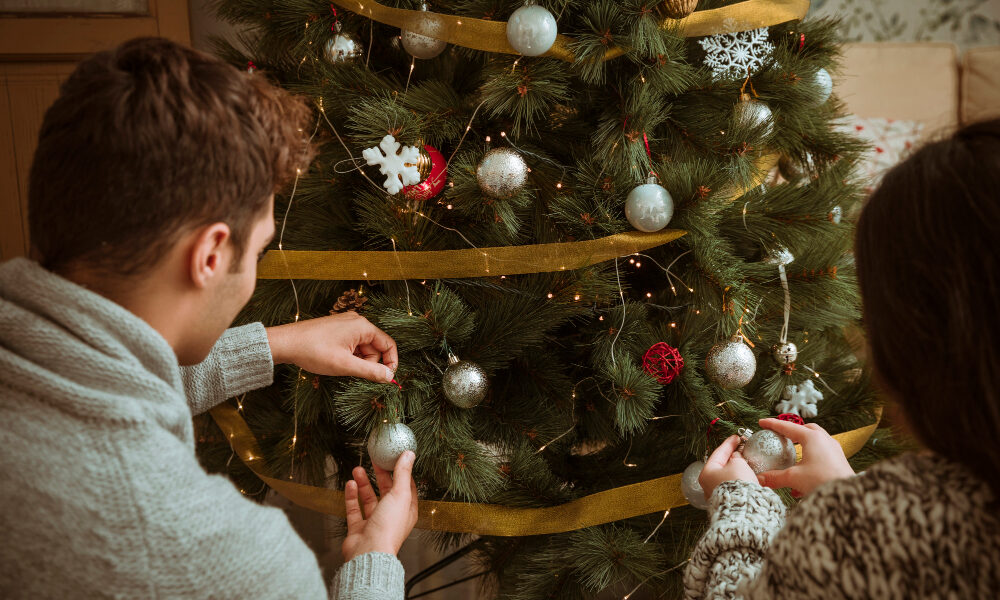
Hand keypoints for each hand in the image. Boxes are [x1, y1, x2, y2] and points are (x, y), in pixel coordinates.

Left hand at [265, 313, 397, 382]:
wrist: (286, 343)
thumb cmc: (314, 351)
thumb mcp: (345, 365)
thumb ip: (370, 371)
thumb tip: (390, 376)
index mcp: (362, 326)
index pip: (388, 344)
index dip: (390, 363)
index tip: (387, 379)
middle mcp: (357, 322)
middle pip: (374, 348)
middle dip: (367, 363)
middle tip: (350, 371)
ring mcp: (346, 324)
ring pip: (362, 348)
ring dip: (356, 361)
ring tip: (338, 365)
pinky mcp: (337, 329)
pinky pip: (351, 345)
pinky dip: (348, 356)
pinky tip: (334, 360)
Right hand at [342, 451, 418, 561]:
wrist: (369, 552)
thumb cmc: (388, 527)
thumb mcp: (400, 495)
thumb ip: (403, 473)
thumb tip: (409, 454)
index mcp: (406, 510)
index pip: (406, 487)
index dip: (400, 472)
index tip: (394, 458)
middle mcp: (391, 516)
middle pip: (386, 491)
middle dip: (380, 475)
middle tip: (374, 460)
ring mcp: (374, 522)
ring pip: (369, 499)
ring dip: (363, 484)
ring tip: (356, 469)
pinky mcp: (359, 528)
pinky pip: (354, 509)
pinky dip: (352, 496)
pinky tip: (350, 484)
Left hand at [699, 435, 757, 501]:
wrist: (743, 508)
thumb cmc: (737, 484)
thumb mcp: (738, 464)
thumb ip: (736, 457)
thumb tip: (735, 457)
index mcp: (707, 473)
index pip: (718, 453)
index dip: (729, 444)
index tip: (736, 437)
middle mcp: (709, 485)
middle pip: (721, 466)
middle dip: (732, 457)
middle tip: (741, 449)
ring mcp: (718, 494)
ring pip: (728, 477)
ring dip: (737, 469)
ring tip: (746, 462)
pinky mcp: (728, 502)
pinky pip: (734, 486)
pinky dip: (740, 479)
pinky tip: (748, 476)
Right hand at [755, 418, 853, 495]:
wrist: (849, 494)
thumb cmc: (822, 481)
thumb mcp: (794, 478)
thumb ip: (775, 477)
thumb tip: (760, 479)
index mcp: (812, 438)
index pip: (787, 427)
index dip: (773, 425)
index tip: (762, 422)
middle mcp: (825, 440)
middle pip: (806, 429)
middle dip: (792, 431)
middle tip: (781, 435)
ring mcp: (834, 450)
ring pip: (816, 441)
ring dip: (803, 444)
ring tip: (792, 453)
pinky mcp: (839, 461)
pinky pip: (822, 454)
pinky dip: (810, 457)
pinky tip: (803, 475)